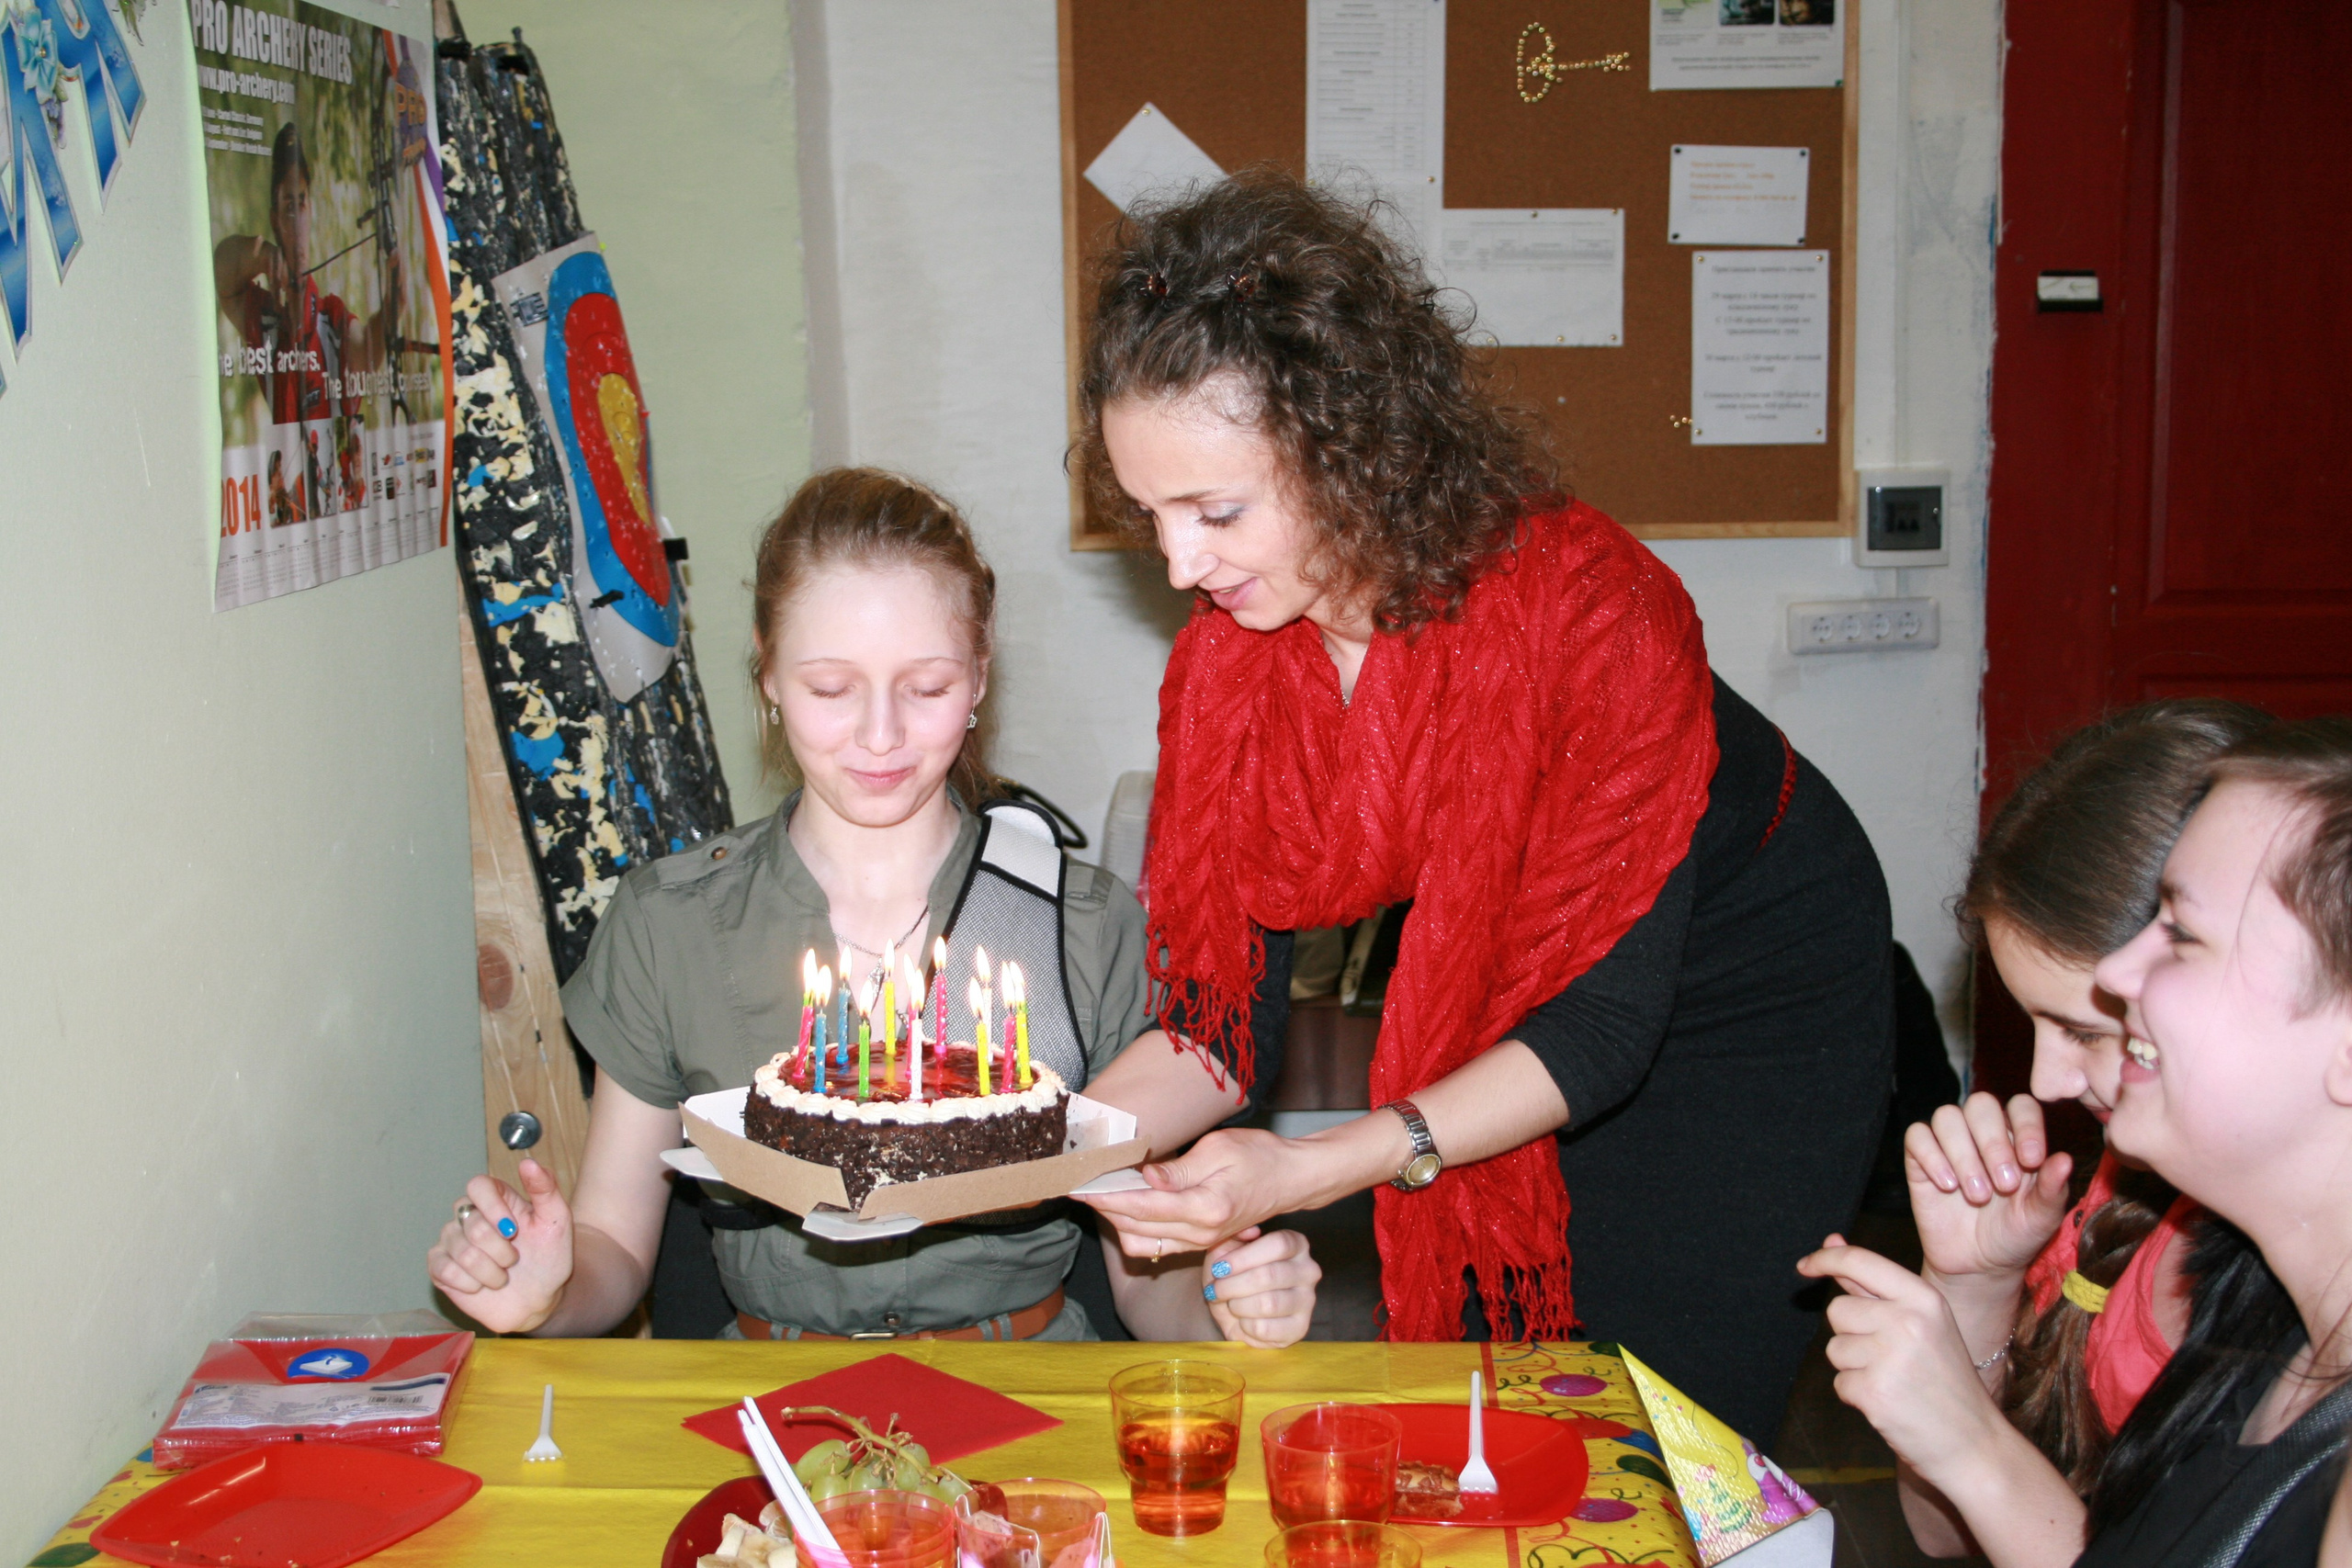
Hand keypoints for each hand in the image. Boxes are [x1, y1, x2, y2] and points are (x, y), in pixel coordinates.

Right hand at [425, 1161, 572, 1333]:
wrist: (537, 1299)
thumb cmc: (548, 1257)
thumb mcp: (556, 1221)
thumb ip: (545, 1189)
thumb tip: (528, 1163)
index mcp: (496, 1198)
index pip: (477, 1185)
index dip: (493, 1208)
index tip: (513, 1230)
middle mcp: (468, 1215)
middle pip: (472, 1224)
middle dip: (501, 1250)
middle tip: (514, 1260)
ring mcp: (451, 1240)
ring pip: (462, 1252)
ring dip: (491, 1271)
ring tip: (502, 1275)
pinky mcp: (439, 1266)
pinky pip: (446, 1271)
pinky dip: (471, 1284)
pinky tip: (482, 1285)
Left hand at [1078, 1128, 1298, 1255]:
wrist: (1293, 1178)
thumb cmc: (1260, 1157)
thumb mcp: (1219, 1150)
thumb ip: (1178, 1170)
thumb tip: (1144, 1177)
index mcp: (1206, 1209)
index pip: (1142, 1207)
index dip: (1106, 1197)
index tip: (1080, 1185)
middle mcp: (1201, 1233)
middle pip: (1135, 1230)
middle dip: (1103, 1210)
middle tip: (1080, 1187)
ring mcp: (1201, 1243)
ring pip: (1143, 1245)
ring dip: (1117, 1222)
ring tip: (1099, 1195)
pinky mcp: (1201, 1242)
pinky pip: (1158, 1245)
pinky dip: (1135, 1229)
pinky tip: (1125, 1206)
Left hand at [1203, 1228, 1321, 1348]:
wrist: (1232, 1311)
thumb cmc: (1233, 1275)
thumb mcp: (1227, 1250)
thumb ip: (1235, 1235)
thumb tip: (1251, 1232)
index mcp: (1296, 1244)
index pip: (1278, 1244)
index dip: (1244, 1257)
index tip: (1219, 1268)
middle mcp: (1308, 1270)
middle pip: (1269, 1275)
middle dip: (1233, 1285)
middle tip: (1215, 1290)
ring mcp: (1307, 1300)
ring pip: (1267, 1304)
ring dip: (1238, 1306)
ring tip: (1230, 1304)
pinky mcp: (1299, 1328)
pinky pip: (1265, 1328)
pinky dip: (1245, 1326)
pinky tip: (1242, 1320)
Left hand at [1797, 1236, 2010, 1483]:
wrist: (1974, 1443)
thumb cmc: (1946, 1380)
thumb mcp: (1924, 1322)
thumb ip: (1873, 1284)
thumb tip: (1831, 1241)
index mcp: (1923, 1298)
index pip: (1860, 1261)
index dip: (1826, 1259)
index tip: (1806, 1265)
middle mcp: (1907, 1321)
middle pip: (1838, 1310)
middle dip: (1851, 1333)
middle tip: (1889, 1356)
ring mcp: (1890, 1357)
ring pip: (1834, 1348)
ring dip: (1854, 1367)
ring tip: (1893, 1380)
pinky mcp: (1873, 1392)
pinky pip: (1840, 1383)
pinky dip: (1857, 1394)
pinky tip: (1889, 1402)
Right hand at [1906, 1094, 2073, 1288]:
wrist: (1979, 1265)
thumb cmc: (2016, 1235)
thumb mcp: (2041, 1217)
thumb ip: (2052, 1188)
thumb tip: (2065, 1160)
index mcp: (2018, 1137)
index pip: (2020, 1106)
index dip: (2026, 1125)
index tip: (2032, 1160)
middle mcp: (1982, 1133)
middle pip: (1981, 1104)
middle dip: (1993, 1142)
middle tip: (2005, 1184)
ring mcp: (1949, 1144)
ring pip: (1947, 1117)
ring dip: (1963, 1154)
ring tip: (1979, 1195)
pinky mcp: (1919, 1160)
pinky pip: (1917, 1137)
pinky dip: (1932, 1158)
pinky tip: (1948, 1186)